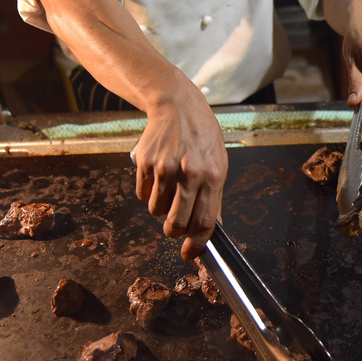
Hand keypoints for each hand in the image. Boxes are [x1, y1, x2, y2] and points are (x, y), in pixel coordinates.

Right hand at [133, 89, 227, 259]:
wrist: (177, 106)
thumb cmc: (202, 136)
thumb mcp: (219, 163)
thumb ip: (215, 197)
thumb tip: (212, 228)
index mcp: (213, 176)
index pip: (204, 222)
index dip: (196, 245)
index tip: (189, 254)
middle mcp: (189, 174)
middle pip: (176, 224)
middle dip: (174, 231)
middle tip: (175, 227)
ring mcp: (165, 168)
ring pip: (156, 211)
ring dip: (161, 209)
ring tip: (169, 189)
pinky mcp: (145, 164)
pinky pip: (142, 195)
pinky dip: (148, 193)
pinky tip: (158, 177)